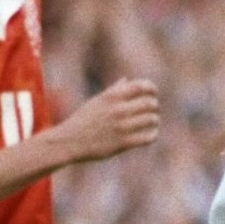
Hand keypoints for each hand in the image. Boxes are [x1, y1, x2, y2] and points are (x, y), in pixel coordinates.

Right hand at [45, 78, 160, 164]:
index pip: (142, 86)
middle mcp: (118, 109)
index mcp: (112, 96)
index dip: (152, 89)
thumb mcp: (96, 101)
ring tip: (152, 122)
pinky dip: (153, 134)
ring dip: (155, 120)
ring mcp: (121, 126)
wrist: (69, 141)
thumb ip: (114, 91)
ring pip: (152, 119)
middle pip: (150, 103)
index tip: (153, 93)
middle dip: (154, 106)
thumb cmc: (83, 120)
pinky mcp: (123, 143)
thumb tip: (127, 80)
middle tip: (152, 110)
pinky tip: (150, 133)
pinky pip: (148, 137)